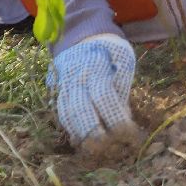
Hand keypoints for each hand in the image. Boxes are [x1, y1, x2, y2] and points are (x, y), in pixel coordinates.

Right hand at [47, 33, 140, 150]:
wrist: (82, 35)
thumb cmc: (110, 51)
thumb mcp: (122, 62)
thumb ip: (121, 89)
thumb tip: (123, 119)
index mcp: (96, 66)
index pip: (104, 97)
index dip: (115, 118)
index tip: (128, 134)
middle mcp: (75, 77)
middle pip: (80, 110)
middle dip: (94, 133)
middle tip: (108, 149)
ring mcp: (63, 85)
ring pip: (67, 115)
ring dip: (81, 135)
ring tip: (95, 150)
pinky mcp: (57, 92)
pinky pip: (62, 113)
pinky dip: (72, 128)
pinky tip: (82, 140)